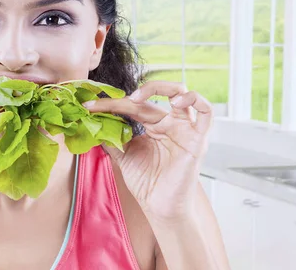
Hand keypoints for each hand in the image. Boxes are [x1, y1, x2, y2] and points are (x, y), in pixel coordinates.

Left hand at [83, 80, 212, 222]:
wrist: (159, 207)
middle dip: (125, 98)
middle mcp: (171, 122)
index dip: (111, 104)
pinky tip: (176, 102)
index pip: (133, 105)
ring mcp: (185, 128)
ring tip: (137, 98)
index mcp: (154, 124)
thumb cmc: (146, 182)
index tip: (89, 107)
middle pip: (151, 97)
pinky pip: (206, 112)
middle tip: (108, 103)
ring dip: (160, 88)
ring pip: (181, 92)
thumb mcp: (122, 155)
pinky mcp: (198, 139)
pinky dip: (194, 99)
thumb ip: (111, 137)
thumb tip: (92, 121)